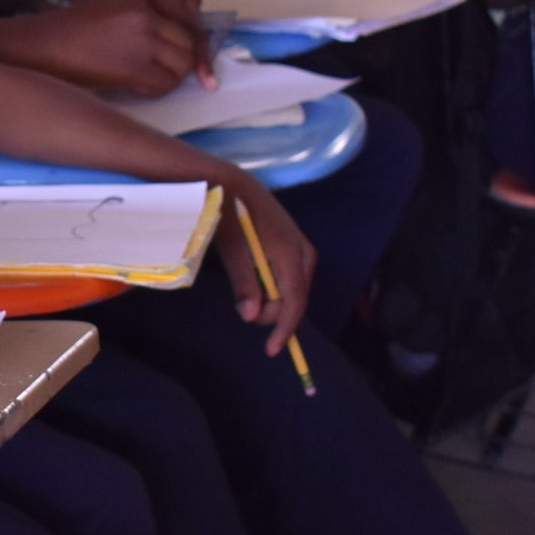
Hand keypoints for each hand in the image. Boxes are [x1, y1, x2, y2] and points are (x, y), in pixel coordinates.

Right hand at [17, 0, 205, 96]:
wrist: (41, 46)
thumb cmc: (68, 36)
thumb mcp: (108, 12)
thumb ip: (138, 21)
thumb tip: (163, 45)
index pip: (179, 20)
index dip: (176, 42)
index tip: (169, 55)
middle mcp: (146, 14)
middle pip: (187, 41)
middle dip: (178, 61)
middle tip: (161, 72)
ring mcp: (143, 39)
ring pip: (182, 63)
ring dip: (170, 76)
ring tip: (148, 81)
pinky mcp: (136, 65)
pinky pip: (165, 82)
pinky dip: (156, 90)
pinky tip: (136, 89)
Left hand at [218, 180, 317, 355]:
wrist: (234, 185)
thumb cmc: (230, 216)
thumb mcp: (232, 250)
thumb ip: (243, 284)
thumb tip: (252, 316)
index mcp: (292, 255)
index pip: (295, 302)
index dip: (284, 328)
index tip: (271, 349)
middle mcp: (304, 255)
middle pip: (295, 299)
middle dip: (272, 313)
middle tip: (244, 310)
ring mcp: (301, 251)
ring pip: (292, 291)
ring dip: (272, 300)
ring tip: (247, 290)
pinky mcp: (294, 249)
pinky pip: (289, 280)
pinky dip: (273, 288)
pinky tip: (256, 281)